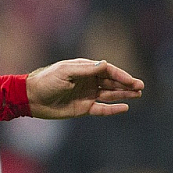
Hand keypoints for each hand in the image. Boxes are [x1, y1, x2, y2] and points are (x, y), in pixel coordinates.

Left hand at [26, 59, 143, 118]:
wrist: (32, 98)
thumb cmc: (47, 81)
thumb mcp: (65, 72)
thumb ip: (86, 70)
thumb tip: (105, 64)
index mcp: (83, 69)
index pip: (106, 70)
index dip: (120, 74)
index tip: (131, 80)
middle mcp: (87, 81)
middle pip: (111, 81)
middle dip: (126, 83)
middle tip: (141, 86)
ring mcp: (86, 94)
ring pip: (109, 94)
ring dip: (123, 94)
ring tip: (138, 94)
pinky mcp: (83, 108)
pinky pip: (102, 108)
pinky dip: (113, 108)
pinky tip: (124, 107)